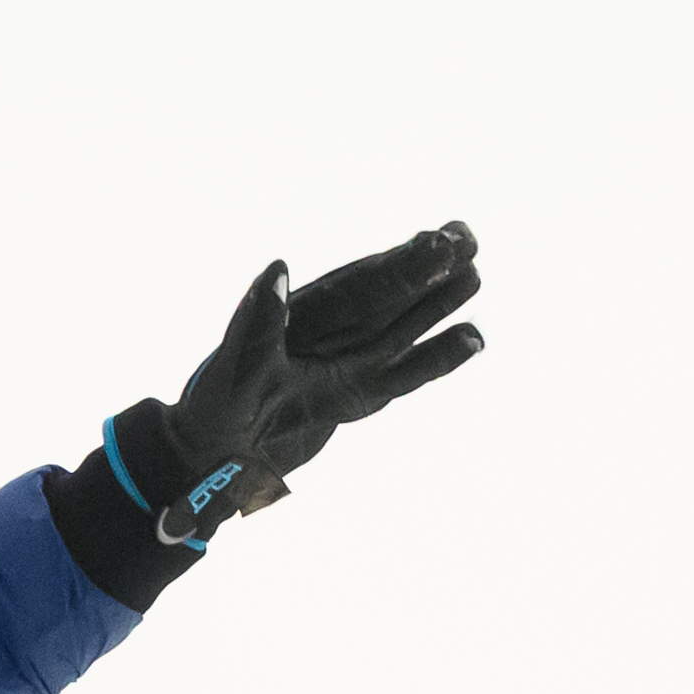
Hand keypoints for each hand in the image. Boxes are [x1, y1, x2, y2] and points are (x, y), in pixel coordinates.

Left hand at [123, 222, 486, 542]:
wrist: (219, 454)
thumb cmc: (219, 403)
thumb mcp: (237, 364)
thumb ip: (259, 320)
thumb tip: (276, 268)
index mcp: (308, 312)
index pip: (364, 281)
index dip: (401, 262)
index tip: (436, 239)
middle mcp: (337, 328)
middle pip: (394, 293)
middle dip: (430, 269)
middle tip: (469, 241)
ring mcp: (354, 360)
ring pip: (408, 325)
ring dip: (439, 303)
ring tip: (475, 275)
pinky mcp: (363, 393)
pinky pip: (407, 373)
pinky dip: (437, 359)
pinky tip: (471, 338)